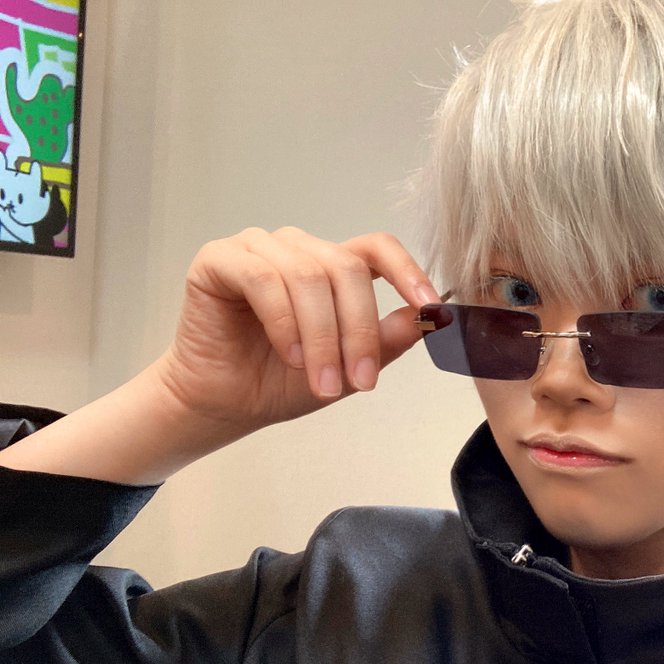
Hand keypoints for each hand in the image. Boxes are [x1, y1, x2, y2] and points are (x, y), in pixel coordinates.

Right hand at [153, 227, 436, 431]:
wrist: (226, 404)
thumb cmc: (282, 382)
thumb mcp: (350, 367)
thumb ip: (388, 339)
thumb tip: (433, 318)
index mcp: (332, 266)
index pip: (378, 248)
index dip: (407, 272)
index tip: (429, 307)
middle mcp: (297, 250)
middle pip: (347, 268)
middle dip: (359, 331)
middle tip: (360, 382)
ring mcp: (257, 249)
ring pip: (308, 277)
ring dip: (322, 337)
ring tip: (323, 382)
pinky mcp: (219, 260)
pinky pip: (262, 279)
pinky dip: (284, 321)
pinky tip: (289, 355)